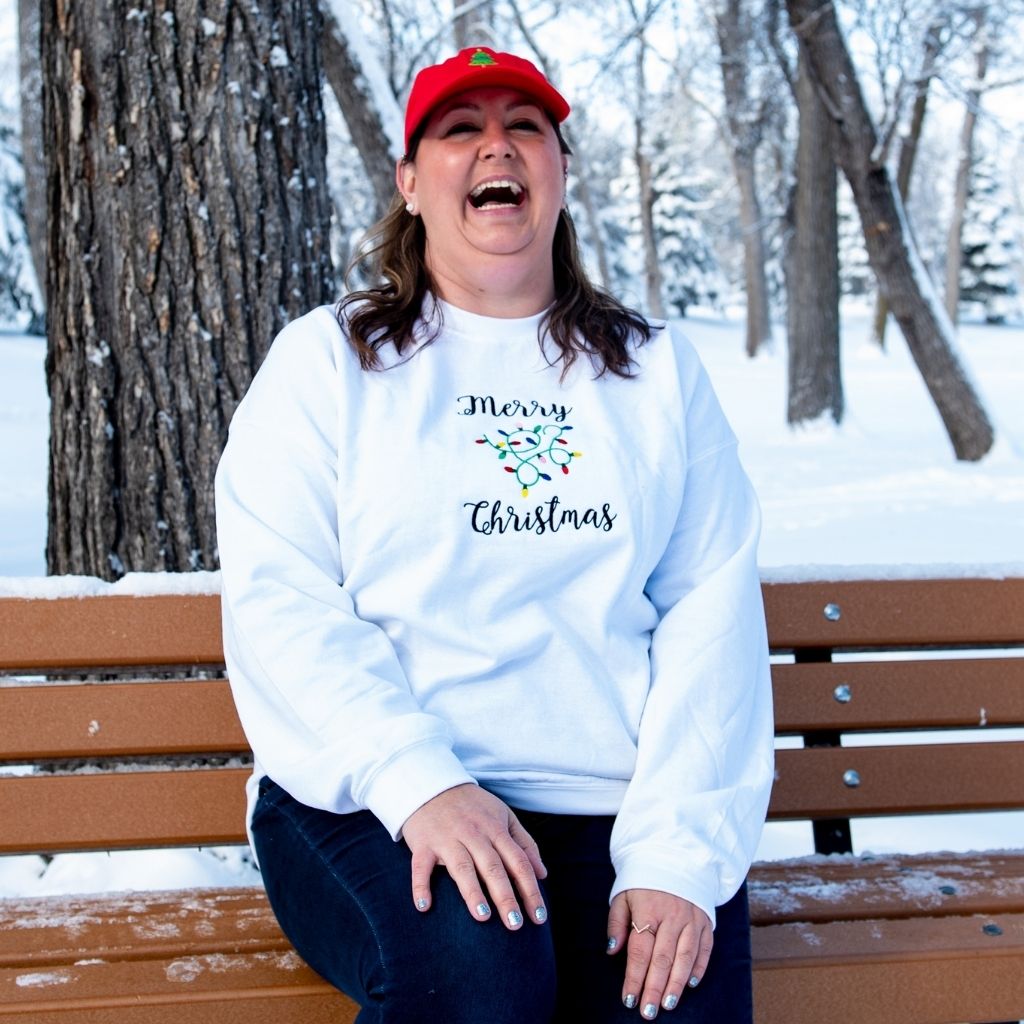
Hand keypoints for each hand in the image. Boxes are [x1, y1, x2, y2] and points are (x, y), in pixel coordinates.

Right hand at [402, 784, 547, 929]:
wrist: (433, 786)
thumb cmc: (473, 807)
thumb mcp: (504, 816)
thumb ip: (525, 844)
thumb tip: (542, 874)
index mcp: (496, 829)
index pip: (518, 862)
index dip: (530, 890)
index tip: (539, 917)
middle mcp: (474, 834)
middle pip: (493, 867)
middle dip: (505, 897)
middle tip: (515, 925)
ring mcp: (447, 839)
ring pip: (462, 866)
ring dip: (472, 891)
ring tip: (483, 917)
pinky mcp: (424, 844)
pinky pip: (421, 866)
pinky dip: (421, 886)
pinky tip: (424, 907)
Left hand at [607, 888, 712, 1017]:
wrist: (672, 855)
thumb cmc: (642, 880)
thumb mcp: (622, 895)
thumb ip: (617, 924)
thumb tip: (613, 951)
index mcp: (648, 910)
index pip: (640, 951)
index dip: (634, 977)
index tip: (629, 999)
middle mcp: (672, 916)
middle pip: (663, 959)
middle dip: (655, 988)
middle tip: (648, 1012)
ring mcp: (691, 918)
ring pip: (685, 957)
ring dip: (677, 984)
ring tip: (668, 1004)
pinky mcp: (706, 920)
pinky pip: (704, 949)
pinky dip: (698, 968)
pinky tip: (690, 984)